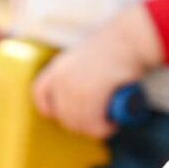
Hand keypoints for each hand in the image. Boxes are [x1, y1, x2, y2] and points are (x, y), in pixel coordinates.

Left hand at [33, 11, 161, 138]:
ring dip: (95, 127)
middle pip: (62, 116)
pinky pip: (94, 126)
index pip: (40, 94)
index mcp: (57, 67)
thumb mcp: (85, 57)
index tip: (61, 115)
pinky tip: (113, 122)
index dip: (50, 109)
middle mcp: (60, 80)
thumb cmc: (115, 46)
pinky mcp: (88, 99)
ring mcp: (73, 90)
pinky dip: (105, 128)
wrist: (128, 39)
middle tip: (97, 120)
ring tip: (109, 121)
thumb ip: (77, 76)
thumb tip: (85, 97)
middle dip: (80, 122)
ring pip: (79, 124)